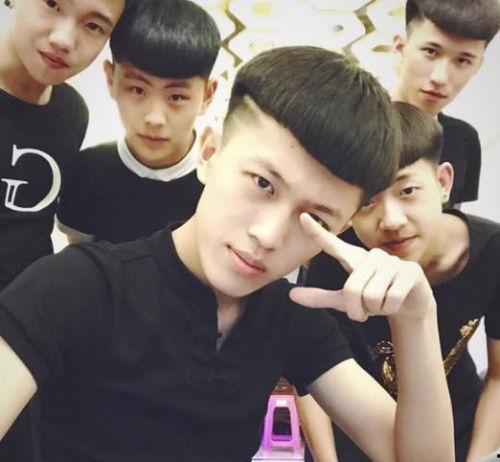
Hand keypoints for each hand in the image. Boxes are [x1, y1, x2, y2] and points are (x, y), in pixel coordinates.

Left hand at [290, 213, 435, 321]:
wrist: (409, 303)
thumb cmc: (373, 298)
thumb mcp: (344, 300)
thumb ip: (319, 297)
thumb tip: (291, 295)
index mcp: (352, 259)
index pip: (332, 245)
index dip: (317, 232)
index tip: (302, 217)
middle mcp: (371, 256)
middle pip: (352, 290)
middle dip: (357, 310)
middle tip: (364, 311)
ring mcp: (391, 261)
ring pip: (372, 296)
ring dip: (375, 309)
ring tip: (382, 303)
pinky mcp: (410, 271)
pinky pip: (392, 299)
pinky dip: (391, 309)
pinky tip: (396, 302)